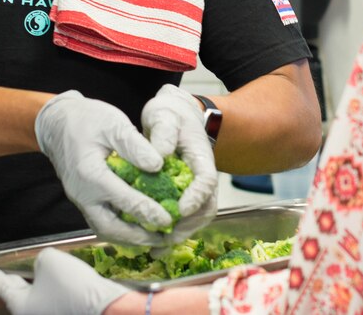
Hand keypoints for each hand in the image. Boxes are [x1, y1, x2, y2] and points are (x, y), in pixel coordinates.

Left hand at [0, 247, 129, 314]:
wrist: (106, 310)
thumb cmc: (73, 288)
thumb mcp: (51, 260)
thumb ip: (42, 259)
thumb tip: (45, 267)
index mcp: (20, 305)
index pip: (1, 286)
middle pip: (19, 294)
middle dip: (16, 281)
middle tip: (10, 272)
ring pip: (39, 298)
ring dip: (40, 285)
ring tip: (46, 271)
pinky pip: (55, 302)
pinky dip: (57, 291)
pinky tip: (67, 281)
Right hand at [35, 91, 169, 245]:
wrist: (57, 123)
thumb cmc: (86, 119)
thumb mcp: (113, 124)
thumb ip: (135, 146)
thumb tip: (158, 165)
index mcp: (91, 175)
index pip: (124, 201)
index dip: (149, 212)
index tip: (170, 220)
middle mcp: (83, 194)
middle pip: (111, 228)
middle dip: (139, 237)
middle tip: (166, 239)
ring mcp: (81, 200)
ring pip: (105, 230)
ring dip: (131, 238)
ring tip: (157, 238)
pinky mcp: (84, 201)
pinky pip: (103, 222)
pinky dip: (122, 230)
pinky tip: (140, 228)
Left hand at [140, 85, 218, 239]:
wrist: (174, 114)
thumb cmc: (170, 114)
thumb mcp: (163, 115)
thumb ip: (163, 131)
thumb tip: (159, 155)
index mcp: (202, 157)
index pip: (207, 181)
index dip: (197, 197)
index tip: (182, 209)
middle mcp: (202, 176)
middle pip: (206, 207)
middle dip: (188, 226)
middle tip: (166, 238)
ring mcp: (194, 187)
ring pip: (197, 217)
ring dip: (180, 234)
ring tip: (158, 248)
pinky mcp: (183, 195)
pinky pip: (183, 219)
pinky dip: (171, 233)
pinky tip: (154, 246)